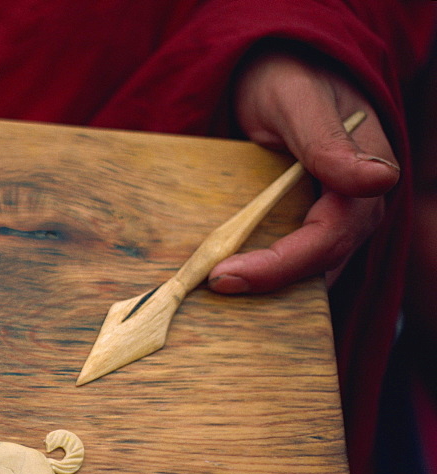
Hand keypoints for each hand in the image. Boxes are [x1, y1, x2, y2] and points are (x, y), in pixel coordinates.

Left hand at [209, 52, 399, 293]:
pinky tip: (228, 276)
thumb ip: (328, 142)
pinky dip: (265, 272)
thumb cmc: (288, 75)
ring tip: (216, 291)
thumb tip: (379, 181)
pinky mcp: (313, 222)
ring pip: (311, 270)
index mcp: (366, 173)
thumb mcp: (298, 100)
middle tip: (209, 285)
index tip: (224, 276)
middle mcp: (359, 204)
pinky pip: (295, 258)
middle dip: (267, 283)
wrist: (278, 69)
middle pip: (320, 264)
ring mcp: (338, 216)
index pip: (328, 239)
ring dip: (268, 287)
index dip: (278, 266)